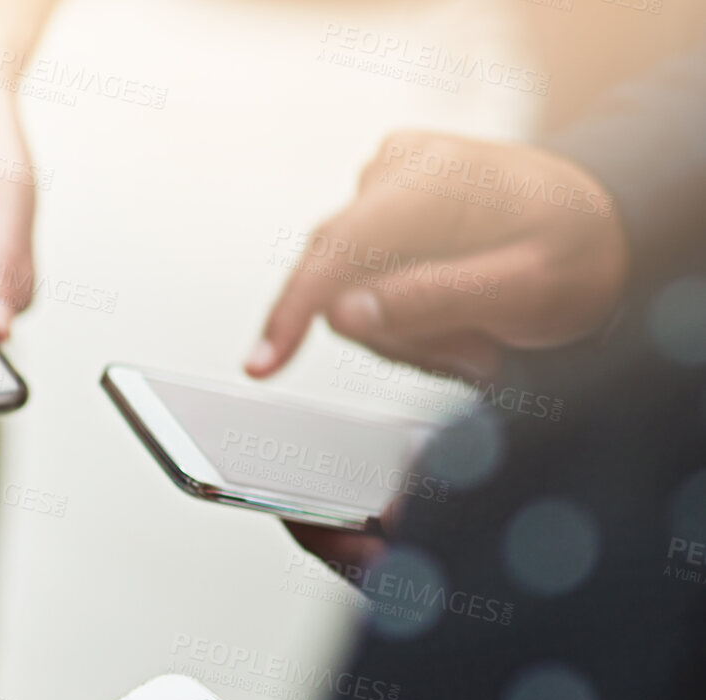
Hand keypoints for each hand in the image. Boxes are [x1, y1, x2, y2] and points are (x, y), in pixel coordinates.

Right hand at [247, 132, 628, 382]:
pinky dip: (398, 316)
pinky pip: (354, 284)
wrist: (602, 223)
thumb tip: (340, 315)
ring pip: (345, 293)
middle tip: (478, 351)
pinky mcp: (373, 208)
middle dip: (397, 334)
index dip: (293, 312)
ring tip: (476, 332)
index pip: (337, 249)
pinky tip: (451, 313)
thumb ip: (434, 301)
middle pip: (340, 282)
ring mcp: (379, 184)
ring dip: (404, 331)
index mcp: (432, 177)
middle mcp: (393, 167)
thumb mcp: (527, 290)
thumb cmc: (576, 252)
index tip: (262, 366)